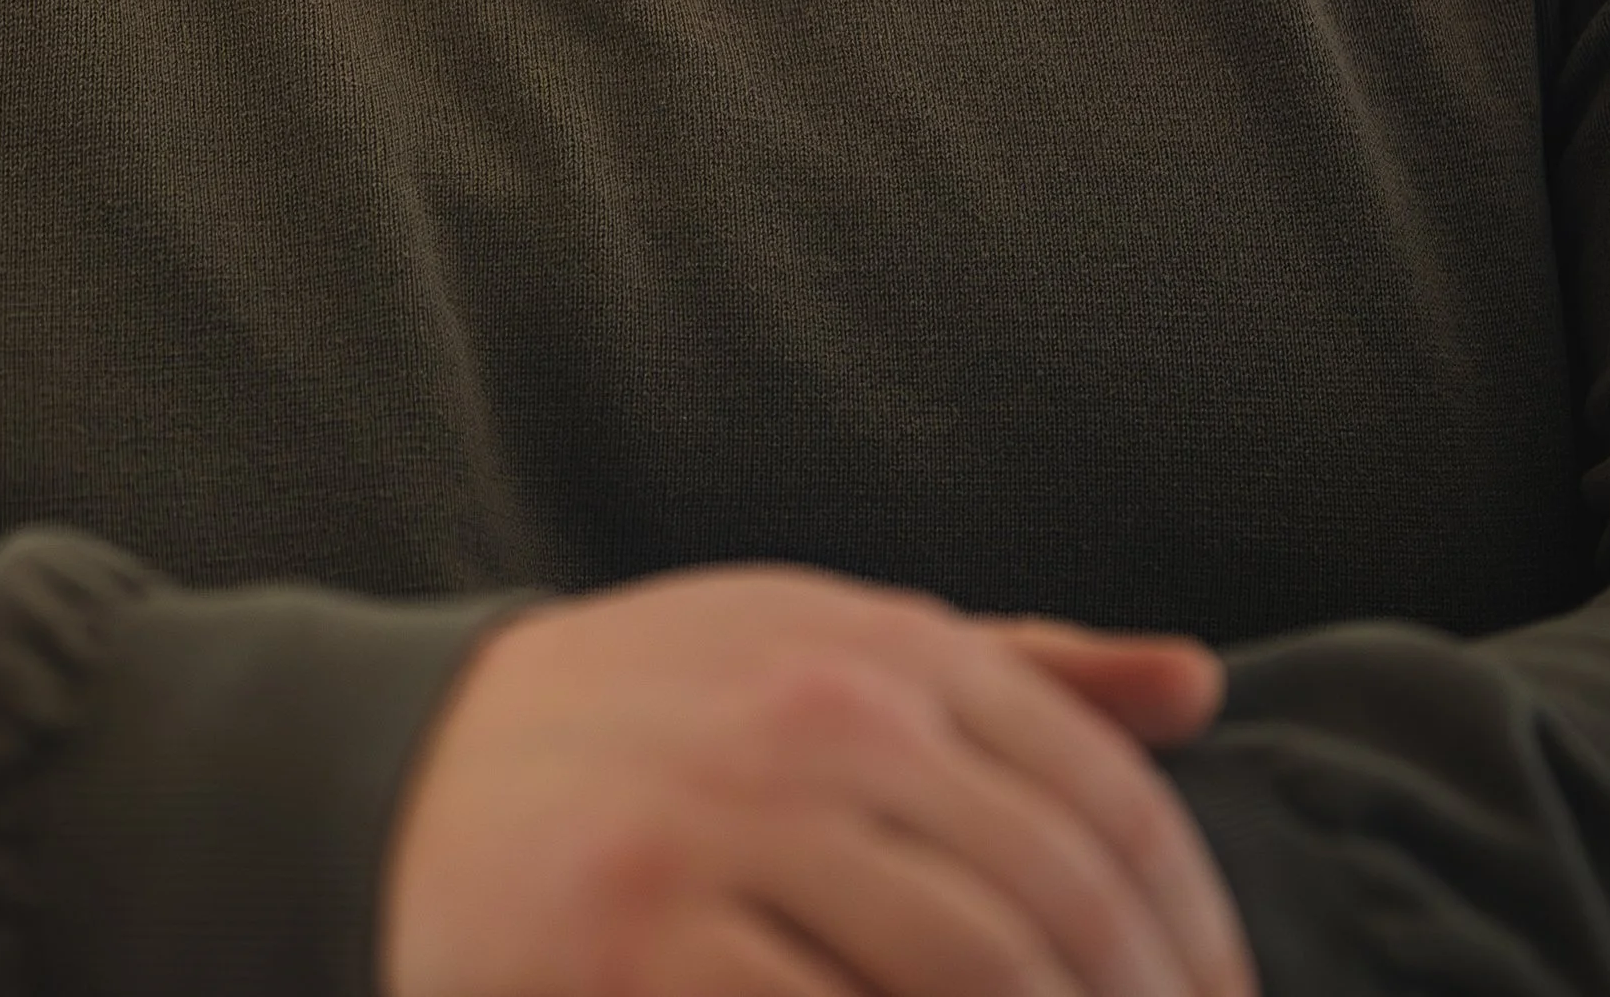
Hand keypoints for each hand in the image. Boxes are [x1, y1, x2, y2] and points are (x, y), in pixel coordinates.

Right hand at [379, 565, 1256, 996]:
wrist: (409, 772)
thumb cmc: (654, 724)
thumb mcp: (822, 645)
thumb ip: (1015, 671)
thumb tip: (1200, 685)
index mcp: (880, 645)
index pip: (1108, 801)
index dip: (1199, 939)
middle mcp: (819, 717)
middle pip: (1060, 906)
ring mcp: (728, 833)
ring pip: (973, 975)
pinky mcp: (646, 950)